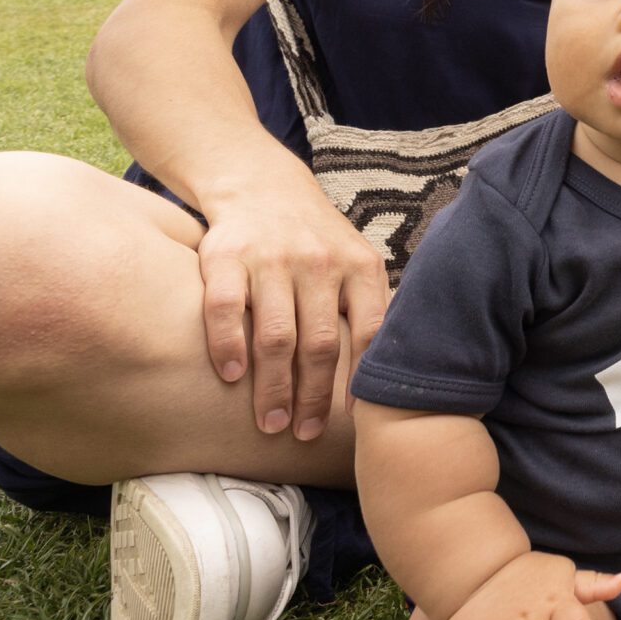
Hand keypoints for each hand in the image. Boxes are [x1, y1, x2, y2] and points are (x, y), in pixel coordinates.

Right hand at [194, 174, 390, 440]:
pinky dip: (228, 347)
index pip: (369, 332)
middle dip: (313, 396)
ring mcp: (270, 258)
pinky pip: (226, 309)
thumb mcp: (356, 261)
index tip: (354, 419)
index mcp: (359, 266)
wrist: (263, 186)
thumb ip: (370, 306)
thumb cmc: (317, 242)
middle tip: (305, 433)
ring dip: (273, 386)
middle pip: (319, 343)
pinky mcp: (225, 256)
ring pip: (275, 335)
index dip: (361, 379)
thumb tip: (395, 372)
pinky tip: (230, 377)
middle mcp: (319, 261)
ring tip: (270, 423)